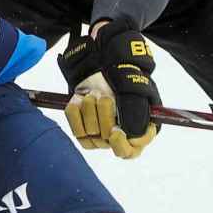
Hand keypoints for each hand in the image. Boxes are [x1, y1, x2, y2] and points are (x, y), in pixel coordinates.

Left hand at [57, 21, 160, 158]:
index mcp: (138, 129)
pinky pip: (74, 127)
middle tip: (105, 97)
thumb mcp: (136, 89)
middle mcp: (117, 134)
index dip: (122, 145)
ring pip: (90, 135)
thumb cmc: (124, 74)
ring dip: (89, 110)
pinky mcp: (80, 124)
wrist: (103, 60)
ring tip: (93, 93)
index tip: (116, 131)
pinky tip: (78, 99)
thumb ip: (136, 112)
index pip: (131, 151)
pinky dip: (74, 112)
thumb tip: (131, 134)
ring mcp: (98, 130)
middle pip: (108, 143)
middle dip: (105, 117)